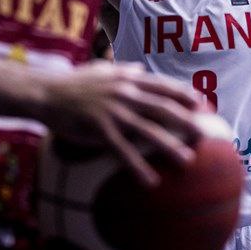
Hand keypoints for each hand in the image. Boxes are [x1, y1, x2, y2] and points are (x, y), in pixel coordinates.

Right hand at [37, 61, 200, 186]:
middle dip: (186, 121)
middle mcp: (125, 92)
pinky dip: (137, 166)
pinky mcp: (98, 128)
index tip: (202, 104)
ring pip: (147, 130)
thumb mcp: (102, 70)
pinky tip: (150, 180)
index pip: (163, 86)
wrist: (46, 92)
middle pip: (162, 108)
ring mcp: (112, 111)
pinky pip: (122, 150)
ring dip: (169, 146)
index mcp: (127, 78)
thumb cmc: (74, 82)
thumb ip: (124, 70)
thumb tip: (142, 69)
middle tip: (204, 134)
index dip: (184, 95)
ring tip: (187, 160)